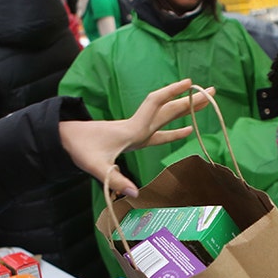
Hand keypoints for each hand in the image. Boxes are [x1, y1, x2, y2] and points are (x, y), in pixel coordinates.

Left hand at [59, 79, 213, 197]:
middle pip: (169, 110)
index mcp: (132, 129)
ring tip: (204, 103)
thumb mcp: (97, 167)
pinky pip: (160, 132)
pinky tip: (186, 130)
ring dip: (185, 111)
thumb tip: (135, 193)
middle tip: (211, 91)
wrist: (66, 139)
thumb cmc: (80, 149)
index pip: (156, 104)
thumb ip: (116, 180)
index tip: (190, 84)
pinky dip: (174, 130)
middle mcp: (138, 127)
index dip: (173, 93)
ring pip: (166, 118)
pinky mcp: (134, 138)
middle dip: (190, 101)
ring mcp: (137, 132)